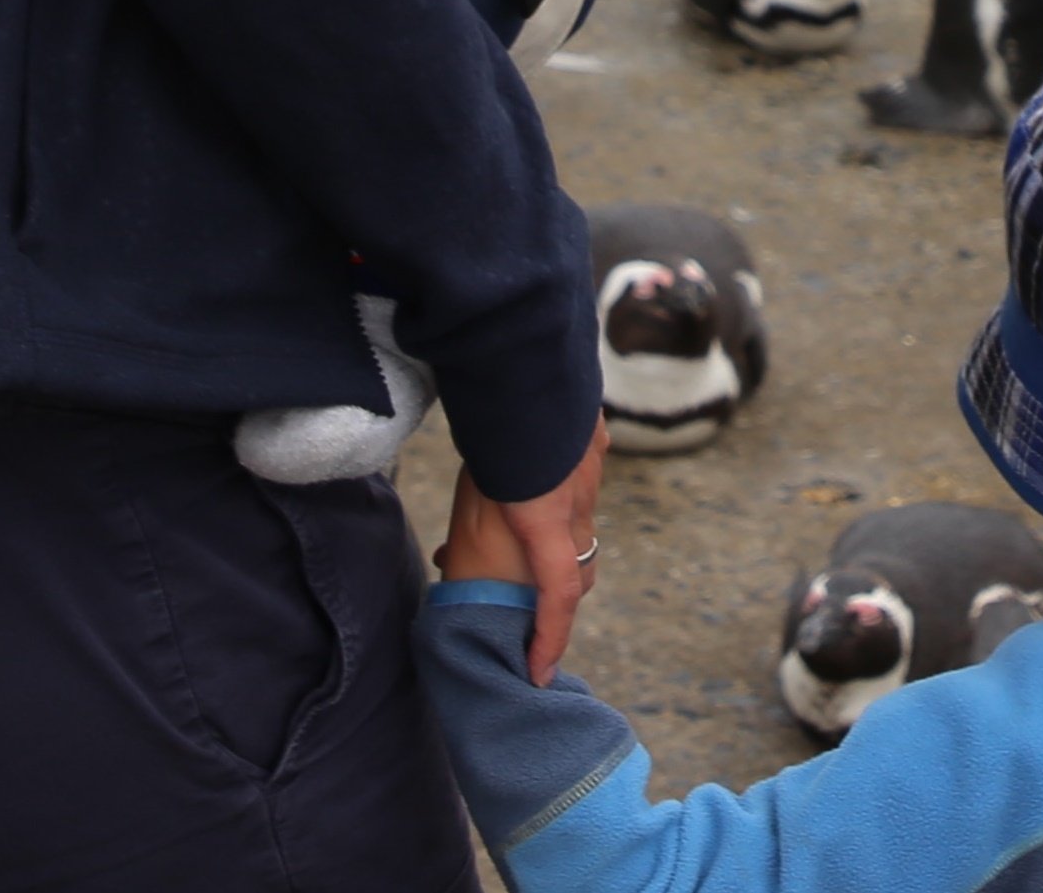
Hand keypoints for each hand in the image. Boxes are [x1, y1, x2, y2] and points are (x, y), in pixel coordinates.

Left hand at [440, 420, 606, 684]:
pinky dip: (559, 492)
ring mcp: (591, 472)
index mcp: (548, 529)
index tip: (538, 675)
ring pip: (578, 524)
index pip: (559, 603)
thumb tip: (450, 559)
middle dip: (549, 591)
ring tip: (510, 526)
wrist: (525, 366)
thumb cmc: (492, 440)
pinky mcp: (592, 442)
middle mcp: (579, 506)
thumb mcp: (468, 501)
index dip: (550, 644)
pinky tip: (531, 472)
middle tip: (515, 595)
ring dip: (550, 537)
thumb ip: (471, 537)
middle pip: (575, 567)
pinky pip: (580, 481)